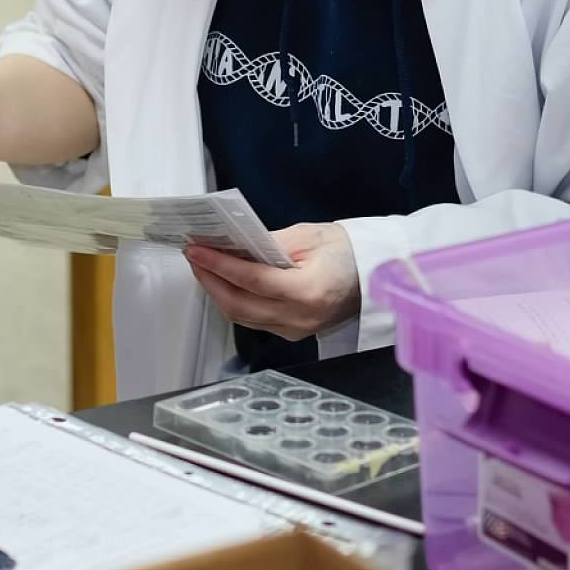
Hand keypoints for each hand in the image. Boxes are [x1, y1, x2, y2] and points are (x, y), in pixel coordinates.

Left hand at [183, 222, 360, 341]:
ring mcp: (296, 330)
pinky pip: (254, 321)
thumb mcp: (308, 235)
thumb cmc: (347, 251)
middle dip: (209, 280)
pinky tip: (226, 282)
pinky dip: (235, 301)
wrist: (374, 274)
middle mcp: (300, 317)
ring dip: (218, 291)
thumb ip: (268, 243)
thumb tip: (232, 245)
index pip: (251, 280)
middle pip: (239, 305)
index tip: (196, 249)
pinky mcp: (293, 333)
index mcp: (307, 291)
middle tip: (194, 256)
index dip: (218, 265)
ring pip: (242, 317)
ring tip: (204, 266)